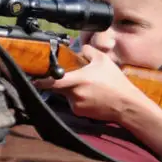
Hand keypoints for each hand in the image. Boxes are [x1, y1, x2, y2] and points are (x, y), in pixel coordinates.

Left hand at [32, 45, 146, 124]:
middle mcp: (74, 94)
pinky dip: (77, 98)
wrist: (126, 105)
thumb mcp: (104, 60)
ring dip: (71, 90)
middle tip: (71, 77)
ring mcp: (76, 105)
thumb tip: (79, 49)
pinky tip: (90, 96)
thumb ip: (88, 51)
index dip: (41, 80)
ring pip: (66, 94)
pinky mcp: (79, 113)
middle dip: (60, 81)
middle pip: (58, 87)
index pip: (53, 81)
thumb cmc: (115, 82)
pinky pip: (72, 102)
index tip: (34, 79)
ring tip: (88, 87)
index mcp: (78, 80)